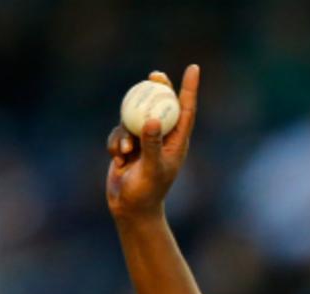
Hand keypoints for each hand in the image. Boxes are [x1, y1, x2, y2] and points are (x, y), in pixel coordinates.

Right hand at [105, 65, 199, 220]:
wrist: (130, 208)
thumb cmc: (147, 192)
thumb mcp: (150, 168)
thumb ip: (151, 145)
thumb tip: (151, 120)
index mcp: (177, 142)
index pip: (186, 110)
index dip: (189, 88)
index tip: (193, 68)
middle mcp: (163, 138)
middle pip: (162, 105)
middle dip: (158, 88)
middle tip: (154, 74)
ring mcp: (145, 140)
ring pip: (134, 117)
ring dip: (126, 132)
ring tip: (125, 151)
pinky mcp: (128, 145)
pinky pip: (119, 132)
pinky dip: (115, 143)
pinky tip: (117, 159)